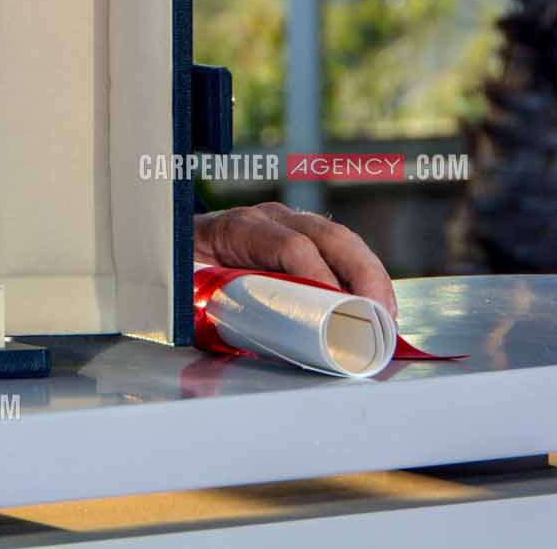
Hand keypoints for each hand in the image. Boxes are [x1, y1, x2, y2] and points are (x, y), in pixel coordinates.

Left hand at [195, 202, 397, 319]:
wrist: (170, 245)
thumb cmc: (182, 271)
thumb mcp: (189, 287)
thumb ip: (209, 306)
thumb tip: (243, 338)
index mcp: (240, 227)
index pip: (289, 245)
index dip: (318, 276)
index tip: (339, 309)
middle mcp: (271, 219)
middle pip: (328, 236)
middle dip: (361, 274)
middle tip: (379, 316)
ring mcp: (290, 224)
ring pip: (341, 240)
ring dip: (370, 275)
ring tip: (387, 315)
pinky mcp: (304, 239)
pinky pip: (341, 251)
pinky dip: (364, 275)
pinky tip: (378, 303)